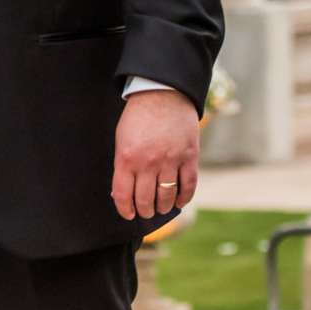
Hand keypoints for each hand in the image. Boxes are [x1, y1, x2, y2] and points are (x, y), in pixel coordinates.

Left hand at [113, 88, 199, 221]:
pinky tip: (180, 202)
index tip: (128, 215)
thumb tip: (122, 193)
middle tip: (146, 212)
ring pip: (167, 196)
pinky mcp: (189, 156)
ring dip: (163, 207)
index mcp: (127, 158)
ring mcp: (170, 160)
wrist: (163, 94)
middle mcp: (148, 162)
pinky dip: (184, 197)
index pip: (123, 195)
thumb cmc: (138, 117)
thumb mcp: (121, 139)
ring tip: (161, 208)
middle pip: (146, 199)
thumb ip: (122, 166)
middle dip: (145, 211)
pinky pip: (189, 185)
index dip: (125, 210)